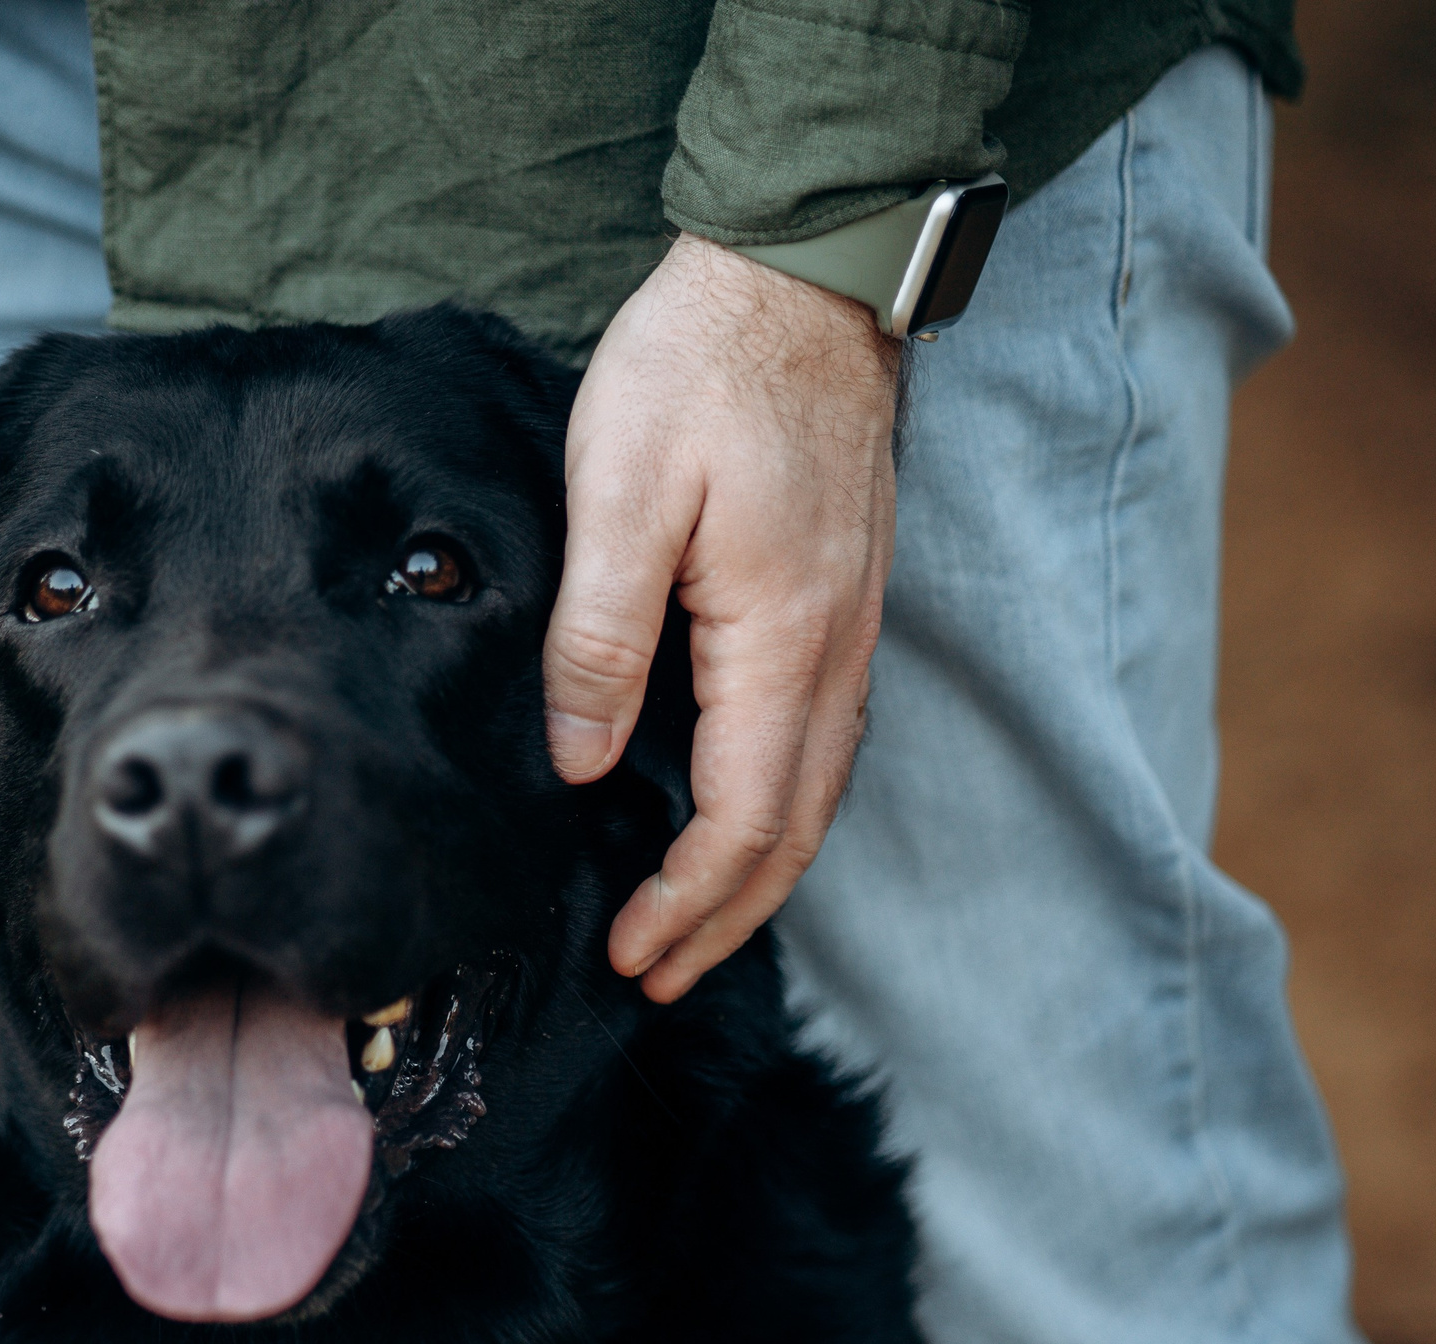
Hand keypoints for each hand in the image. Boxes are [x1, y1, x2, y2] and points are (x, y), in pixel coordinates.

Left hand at [547, 233, 898, 1002]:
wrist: (803, 275)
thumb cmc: (703, 367)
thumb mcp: (623, 492)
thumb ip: (601, 635)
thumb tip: (585, 764)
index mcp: (782, 639)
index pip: (744, 819)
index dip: (688, 903)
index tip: (630, 954)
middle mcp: (836, 651)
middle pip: (792, 831)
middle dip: (726, 919)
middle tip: (655, 975)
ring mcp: (850, 627)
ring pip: (815, 792)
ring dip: (755, 874)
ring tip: (690, 926)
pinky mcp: (840, 599)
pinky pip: (818, 739)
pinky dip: (776, 808)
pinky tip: (733, 818)